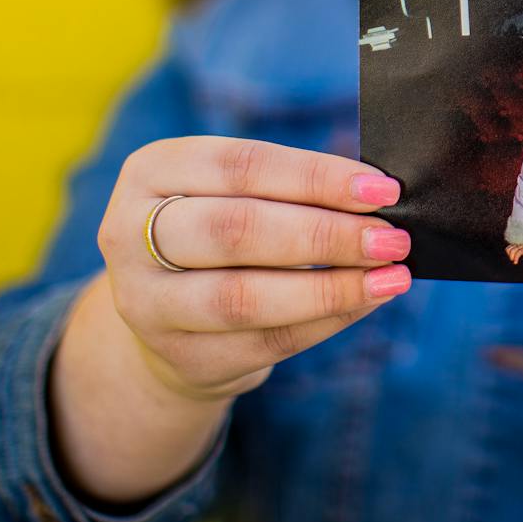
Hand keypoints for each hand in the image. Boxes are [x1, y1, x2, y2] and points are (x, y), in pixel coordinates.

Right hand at [93, 136, 412, 402]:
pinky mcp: (180, 357)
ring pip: (246, 297)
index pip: (241, 165)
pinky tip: (365, 302)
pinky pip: (265, 342)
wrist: (167, 315)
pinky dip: (326, 321)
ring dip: (331, 287)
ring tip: (391, 276)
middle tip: (392, 238)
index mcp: (151, 171)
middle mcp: (131, 234)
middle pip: (238, 231)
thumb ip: (289, 187)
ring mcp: (148, 303)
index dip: (316, 177)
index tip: (382, 190)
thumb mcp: (230, 192)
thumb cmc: (220, 232)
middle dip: (326, 234)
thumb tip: (379, 195)